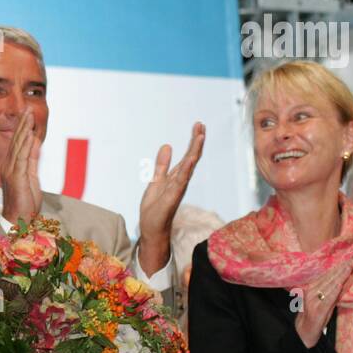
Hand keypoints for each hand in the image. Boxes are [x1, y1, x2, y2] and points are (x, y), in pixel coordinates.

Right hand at [0, 110, 41, 224]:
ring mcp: (11, 171)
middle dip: (22, 124)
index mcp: (12, 166)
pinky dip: (25, 144)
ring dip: (24, 130)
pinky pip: (22, 158)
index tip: (27, 114)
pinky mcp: (16, 177)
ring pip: (18, 146)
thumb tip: (35, 142)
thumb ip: (33, 159)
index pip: (18, 143)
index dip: (23, 128)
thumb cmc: (25, 202)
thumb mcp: (31, 176)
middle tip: (27, 108)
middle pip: (16, 141)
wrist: (19, 220)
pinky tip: (29, 134)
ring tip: (28, 116)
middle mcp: (8, 166)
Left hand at [137, 122, 205, 273]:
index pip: (187, 155)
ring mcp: (178, 187)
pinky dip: (187, 168)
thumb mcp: (155, 180)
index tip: (198, 125)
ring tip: (200, 135)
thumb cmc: (155, 207)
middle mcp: (181, 180)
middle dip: (196, 141)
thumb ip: (161, 165)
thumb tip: (166, 145)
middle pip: (191, 157)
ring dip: (195, 151)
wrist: (151, 227)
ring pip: (189, 166)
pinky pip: (182, 179)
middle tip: (201, 124)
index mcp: (177, 176)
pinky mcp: (173, 195)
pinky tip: (191, 158)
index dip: (193, 141)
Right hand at [294, 248, 352, 347]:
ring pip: (329, 284)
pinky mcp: (316, 309)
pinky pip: (326, 298)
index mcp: (313, 287)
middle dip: (343, 267)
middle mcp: (312, 290)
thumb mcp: (324, 301)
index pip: (329, 274)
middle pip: (330, 276)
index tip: (352, 258)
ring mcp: (313, 299)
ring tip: (350, 265)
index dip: (341, 265)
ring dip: (340, 274)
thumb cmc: (316, 316)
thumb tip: (343, 279)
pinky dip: (333, 290)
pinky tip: (340, 284)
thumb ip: (332, 290)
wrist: (304, 332)